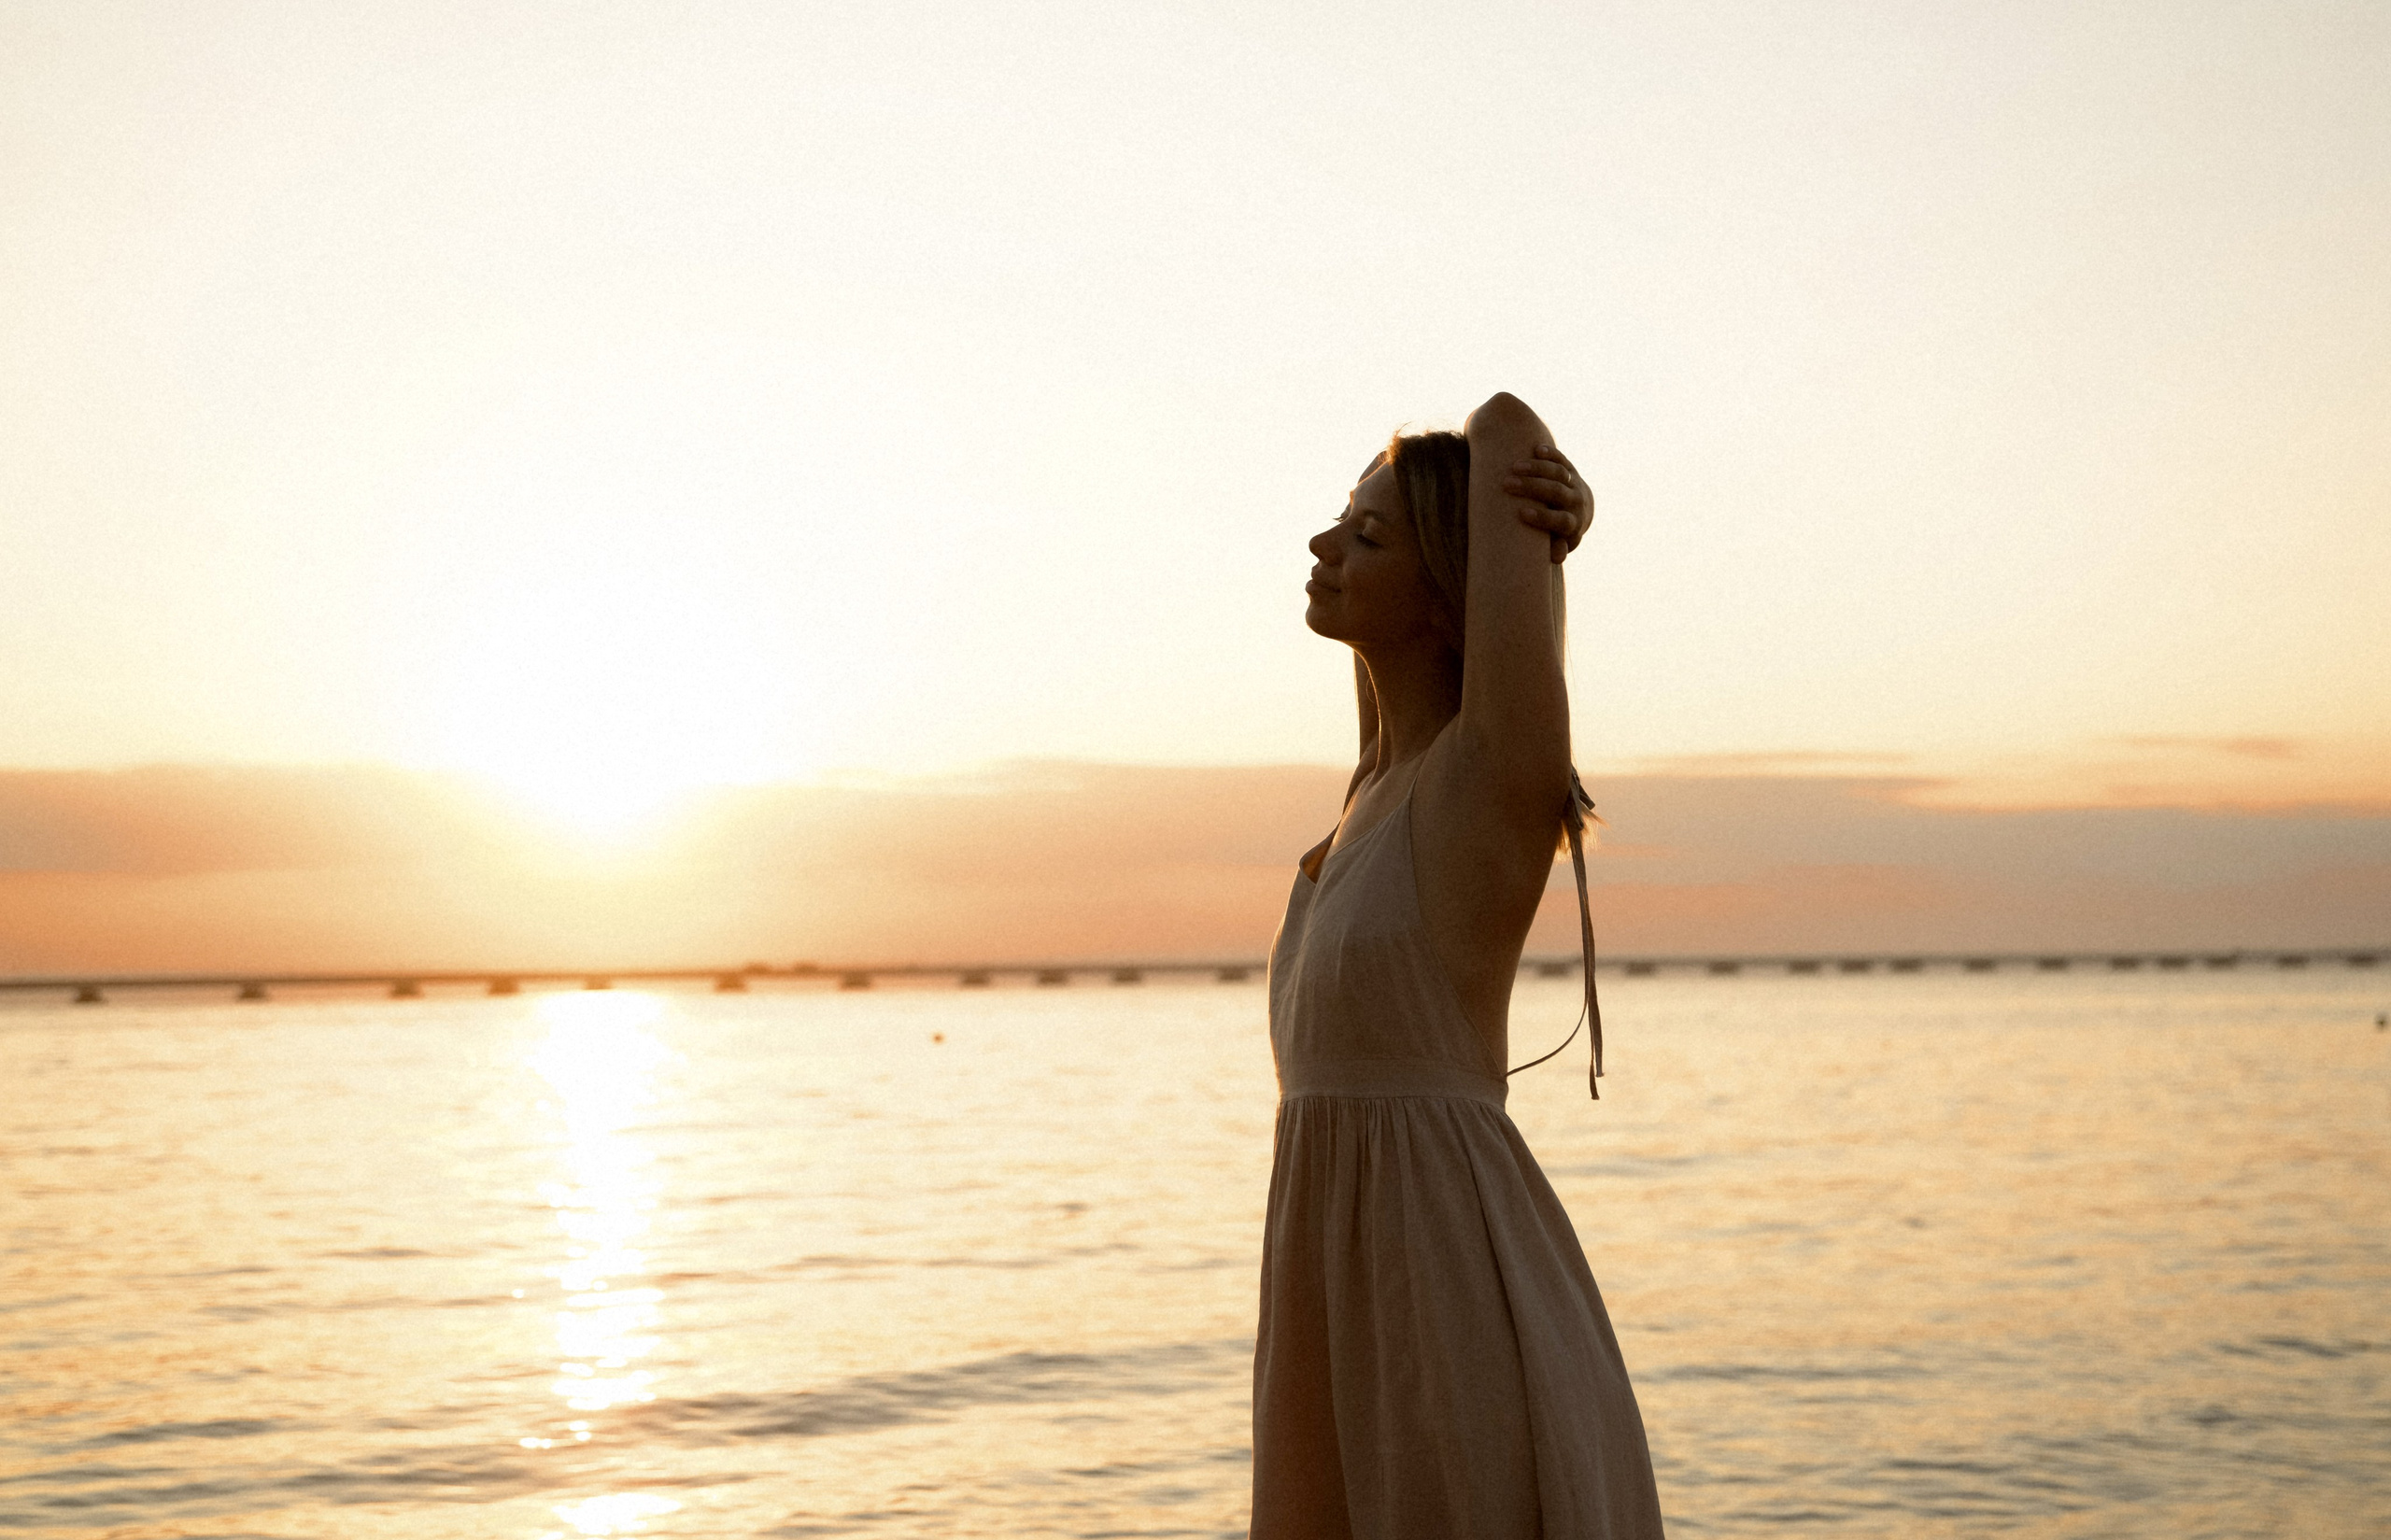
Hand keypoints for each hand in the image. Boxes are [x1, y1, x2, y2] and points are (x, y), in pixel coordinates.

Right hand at [1504, 447, 1592, 563]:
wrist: (1580, 511)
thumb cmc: (1557, 532)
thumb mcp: (1556, 543)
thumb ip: (1555, 548)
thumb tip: (1556, 558)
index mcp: (1572, 524)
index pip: (1561, 520)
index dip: (1544, 518)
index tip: (1521, 513)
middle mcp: (1575, 502)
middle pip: (1557, 492)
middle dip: (1532, 487)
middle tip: (1507, 484)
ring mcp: (1573, 484)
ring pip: (1559, 473)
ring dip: (1536, 468)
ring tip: (1514, 467)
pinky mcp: (1569, 470)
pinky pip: (1562, 459)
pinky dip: (1550, 454)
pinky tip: (1536, 449)